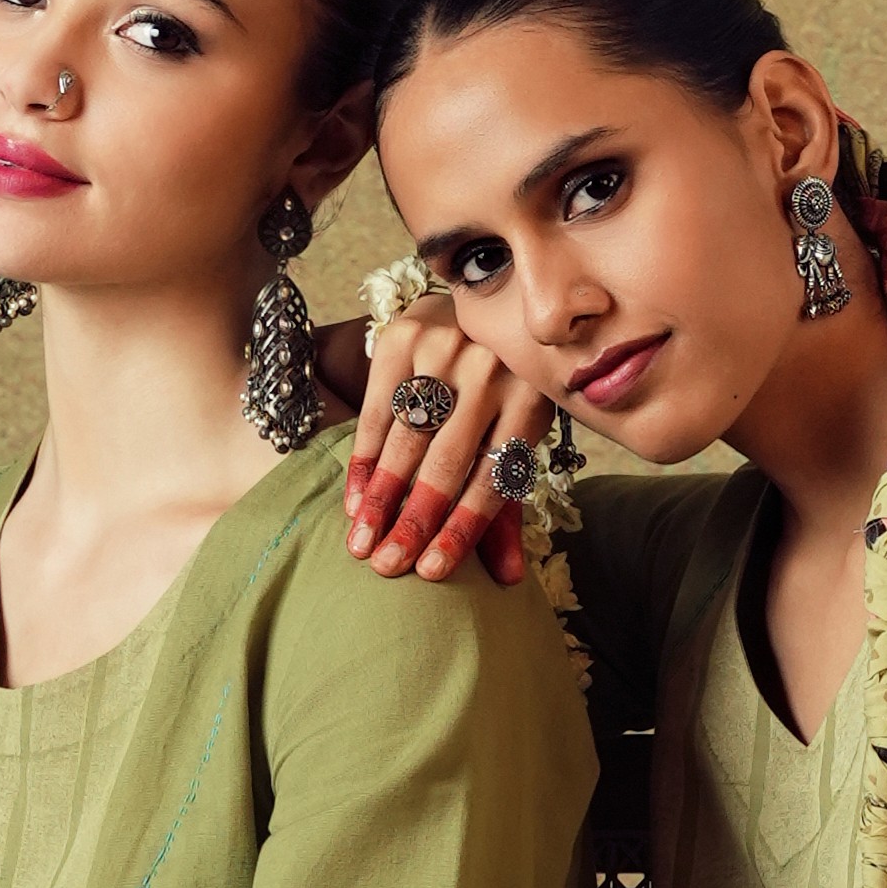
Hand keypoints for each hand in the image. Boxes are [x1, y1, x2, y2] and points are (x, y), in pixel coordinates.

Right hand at [341, 307, 539, 585]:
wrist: (471, 307)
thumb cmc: (497, 390)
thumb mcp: (511, 438)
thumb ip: (505, 507)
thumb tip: (508, 580)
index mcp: (531, 401)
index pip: (494, 476)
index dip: (463, 528)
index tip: (430, 570)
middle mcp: (492, 370)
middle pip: (448, 461)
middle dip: (415, 520)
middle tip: (388, 566)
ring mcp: (447, 349)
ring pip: (407, 439)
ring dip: (382, 497)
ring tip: (362, 544)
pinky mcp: (405, 337)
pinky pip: (377, 412)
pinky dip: (364, 461)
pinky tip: (355, 500)